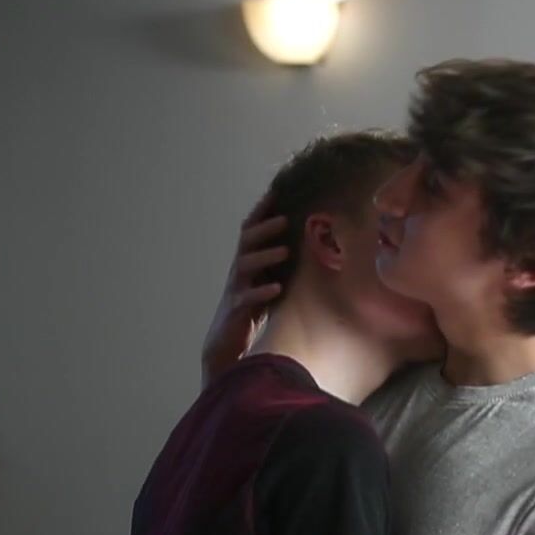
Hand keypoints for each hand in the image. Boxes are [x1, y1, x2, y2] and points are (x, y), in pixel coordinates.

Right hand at [201, 194, 287, 382]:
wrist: (226, 343)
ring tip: (284, 251)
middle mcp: (239, 271)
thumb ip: (278, 264)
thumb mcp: (266, 280)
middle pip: (246, 242)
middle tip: (285, 219)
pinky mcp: (236, 310)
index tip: (277, 191)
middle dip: (264, 229)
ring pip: (245, 265)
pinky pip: (247, 297)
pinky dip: (262, 291)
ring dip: (265, 256)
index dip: (261, 211)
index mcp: (247, 262)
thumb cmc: (251, 310)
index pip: (251, 230)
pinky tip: (277, 288)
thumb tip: (309, 244)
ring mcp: (236, 289)